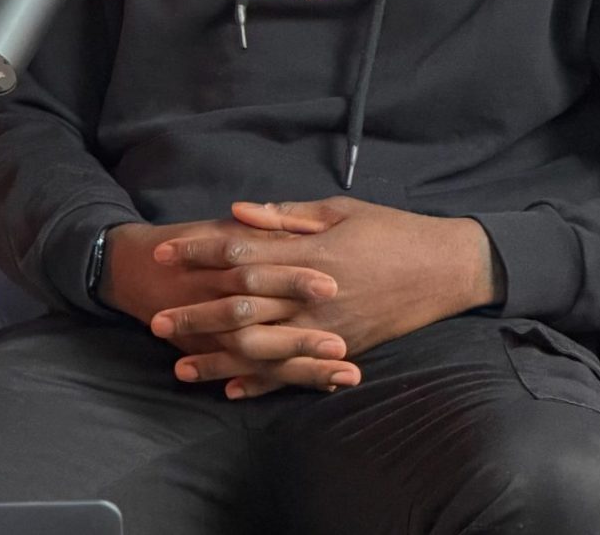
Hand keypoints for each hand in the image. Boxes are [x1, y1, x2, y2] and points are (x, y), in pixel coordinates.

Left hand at [152, 198, 497, 396]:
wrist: (443, 269)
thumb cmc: (390, 230)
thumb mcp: (338, 209)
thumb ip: (285, 216)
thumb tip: (237, 212)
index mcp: (309, 253)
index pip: (241, 254)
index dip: (198, 253)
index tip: (165, 254)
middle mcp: (312, 295)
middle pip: (240, 308)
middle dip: (195, 313)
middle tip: (156, 320)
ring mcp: (326, 329)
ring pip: (260, 349)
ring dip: (217, 358)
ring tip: (179, 365)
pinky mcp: (340, 351)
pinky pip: (293, 374)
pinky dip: (260, 384)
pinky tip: (230, 390)